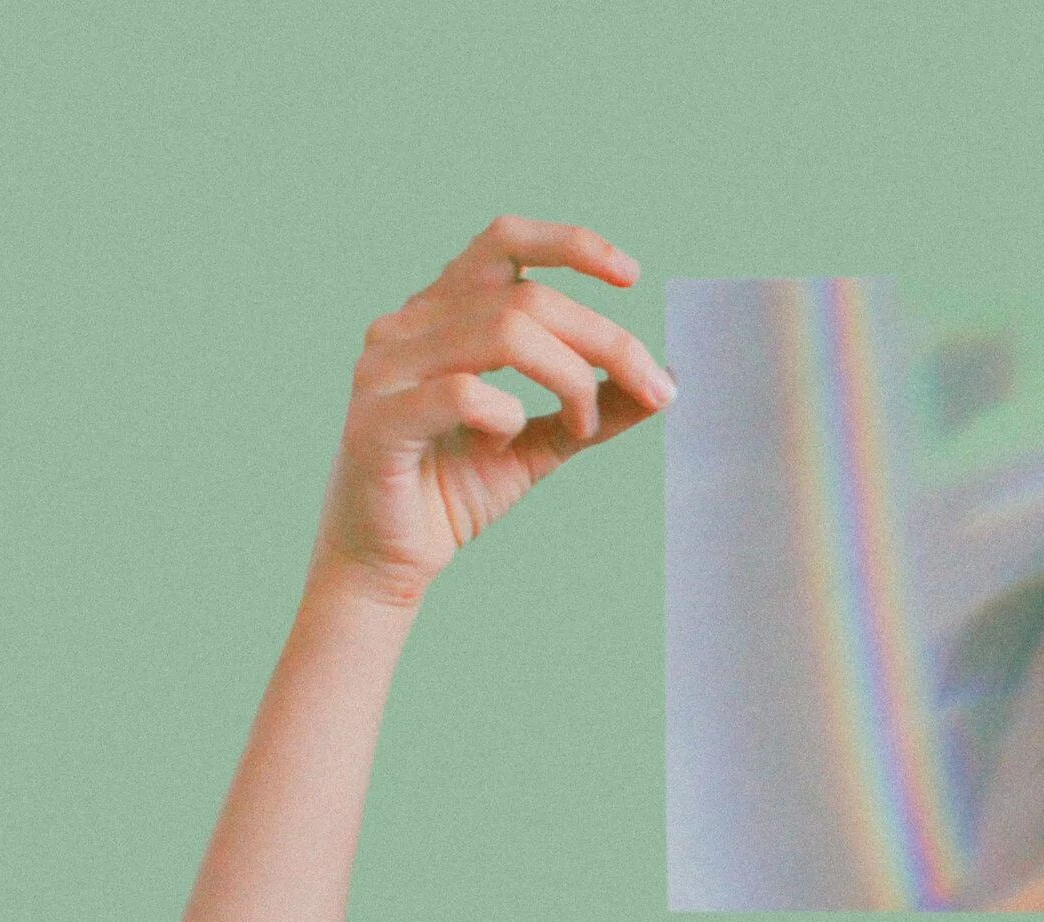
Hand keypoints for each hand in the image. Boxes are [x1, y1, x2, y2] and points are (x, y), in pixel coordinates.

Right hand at [311, 217, 674, 606]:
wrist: (391, 559)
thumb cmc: (456, 487)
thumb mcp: (544, 441)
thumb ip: (597, 408)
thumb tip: (666, 380)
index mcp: (442, 312)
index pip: (505, 241)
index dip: (572, 245)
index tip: (633, 276)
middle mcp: (408, 325)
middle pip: (528, 297)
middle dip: (607, 342)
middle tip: (652, 389)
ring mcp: (386, 368)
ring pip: (504, 333)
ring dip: (569, 380)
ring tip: (582, 425)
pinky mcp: (377, 420)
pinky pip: (464, 393)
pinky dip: (508, 417)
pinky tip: (504, 443)